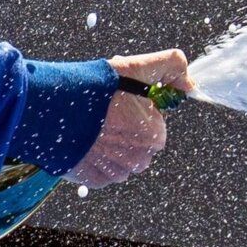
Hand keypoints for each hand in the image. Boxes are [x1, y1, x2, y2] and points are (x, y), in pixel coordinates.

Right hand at [66, 49, 189, 189]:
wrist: (56, 108)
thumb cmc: (98, 88)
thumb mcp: (139, 66)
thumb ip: (172, 66)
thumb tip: (189, 83)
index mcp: (155, 136)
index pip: (154, 124)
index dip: (138, 109)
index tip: (121, 101)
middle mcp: (139, 160)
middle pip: (138, 143)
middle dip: (126, 129)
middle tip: (105, 112)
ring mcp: (115, 172)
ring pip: (120, 159)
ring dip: (110, 146)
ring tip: (93, 126)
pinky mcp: (92, 180)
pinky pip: (100, 171)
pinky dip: (94, 158)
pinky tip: (84, 140)